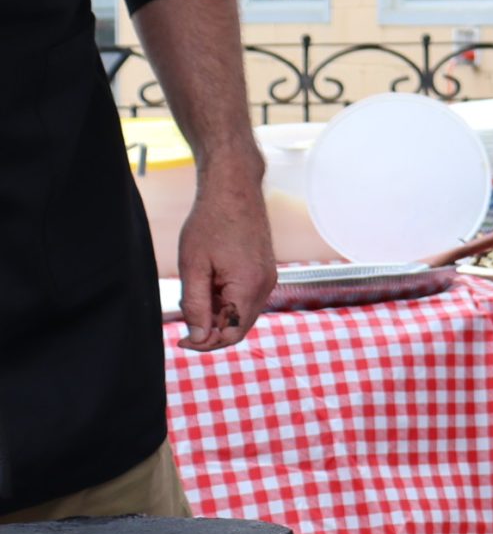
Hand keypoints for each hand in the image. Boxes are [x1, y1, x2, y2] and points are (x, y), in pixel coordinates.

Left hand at [176, 167, 274, 351]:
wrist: (234, 190)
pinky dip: (227, 300)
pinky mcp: (265, 270)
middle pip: (239, 326)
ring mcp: (268, 277)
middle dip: (211, 329)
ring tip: (195, 293)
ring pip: (242, 313)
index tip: (181, 340)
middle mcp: (265, 285)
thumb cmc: (210, 223)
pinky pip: (247, 298)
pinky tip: (209, 283)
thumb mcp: (193, 267)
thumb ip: (196, 305)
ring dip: (218, 314)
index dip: (205, 343)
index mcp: (249, 286)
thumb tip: (198, 337)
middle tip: (183, 318)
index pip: (231, 334)